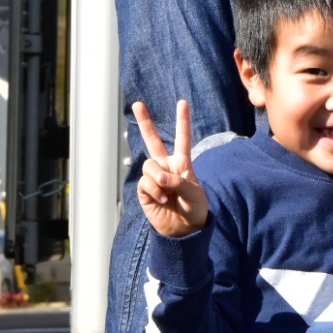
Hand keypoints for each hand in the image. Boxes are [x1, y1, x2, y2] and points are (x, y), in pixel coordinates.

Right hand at [134, 100, 207, 238]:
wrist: (184, 229)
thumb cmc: (195, 208)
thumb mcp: (194, 195)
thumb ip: (179, 182)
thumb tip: (159, 177)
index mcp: (183, 163)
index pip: (183, 138)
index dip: (182, 121)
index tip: (182, 102)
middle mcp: (166, 167)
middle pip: (153, 141)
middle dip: (145, 122)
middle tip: (137, 104)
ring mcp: (154, 178)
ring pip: (149, 165)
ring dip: (158, 178)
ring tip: (167, 194)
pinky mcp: (144, 191)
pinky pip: (144, 183)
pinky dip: (153, 190)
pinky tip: (161, 199)